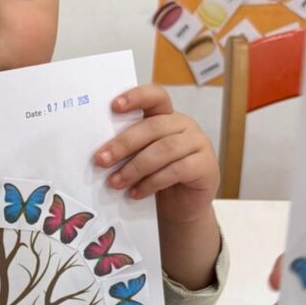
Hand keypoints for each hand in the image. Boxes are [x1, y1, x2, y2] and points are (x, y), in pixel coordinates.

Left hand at [93, 86, 219, 225]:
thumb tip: (99, 152)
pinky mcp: (206, 166)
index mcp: (166, 117)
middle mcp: (184, 125)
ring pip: (164, 150)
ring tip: (115, 182)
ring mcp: (198, 143)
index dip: (137, 97)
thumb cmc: (156, 179)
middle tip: (101, 160)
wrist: (182, 207)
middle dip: (124, 144)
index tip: (114, 106)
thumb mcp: (140, 159)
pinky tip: (135, 193)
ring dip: (135, 167)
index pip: (155, 97)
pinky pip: (177, 170)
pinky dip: (152, 183)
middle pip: (154, 126)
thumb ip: (127, 149)